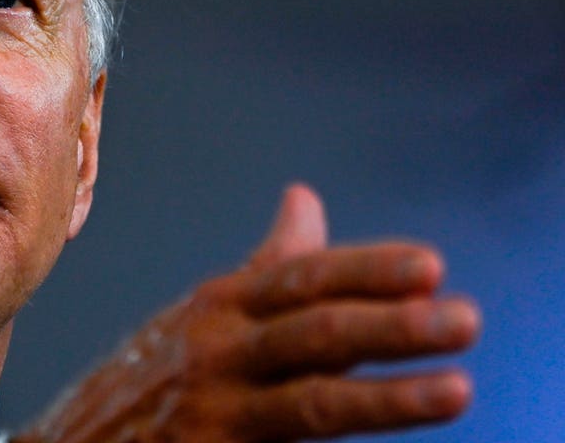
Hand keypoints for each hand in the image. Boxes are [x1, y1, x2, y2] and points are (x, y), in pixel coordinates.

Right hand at [13, 184, 480, 441]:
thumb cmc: (151, 375)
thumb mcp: (203, 312)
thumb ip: (267, 265)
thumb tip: (307, 199)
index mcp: (220, 306)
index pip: (301, 278)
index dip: (364, 271)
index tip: (429, 265)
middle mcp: (217, 353)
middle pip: (311, 333)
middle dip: (388, 325)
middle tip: (461, 318)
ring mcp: (213, 412)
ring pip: (309, 403)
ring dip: (384, 398)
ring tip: (453, 390)